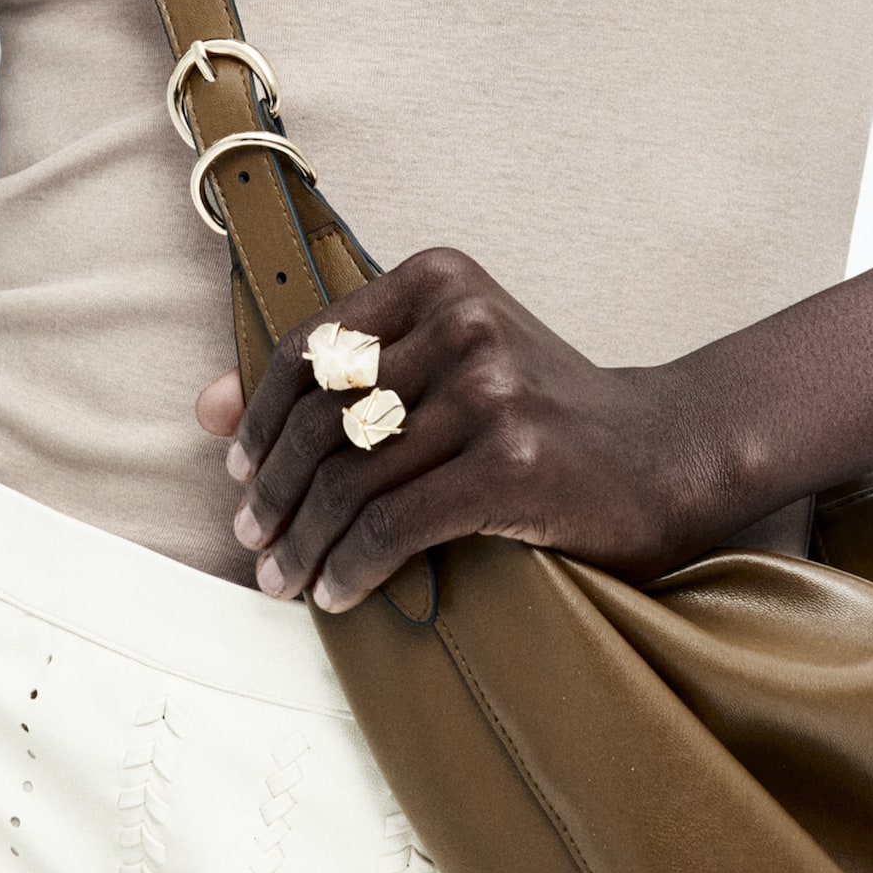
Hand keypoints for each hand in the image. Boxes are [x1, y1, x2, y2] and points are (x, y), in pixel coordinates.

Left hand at [198, 247, 734, 611]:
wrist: (664, 455)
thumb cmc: (540, 412)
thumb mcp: (444, 363)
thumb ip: (339, 374)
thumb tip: (208, 407)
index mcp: (439, 278)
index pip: (311, 348)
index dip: (262, 419)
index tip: (241, 472)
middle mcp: (464, 321)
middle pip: (323, 418)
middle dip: (274, 490)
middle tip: (254, 540)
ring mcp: (491, 391)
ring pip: (350, 480)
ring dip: (303, 543)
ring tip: (285, 579)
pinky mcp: (512, 464)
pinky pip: (392, 526)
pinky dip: (351, 569)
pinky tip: (340, 594)